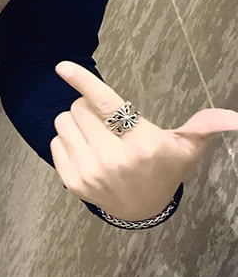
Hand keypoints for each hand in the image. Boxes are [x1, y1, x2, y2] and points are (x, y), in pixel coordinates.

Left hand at [50, 60, 237, 220]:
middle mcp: (113, 159)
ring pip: (63, 122)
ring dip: (76, 123)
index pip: (107, 105)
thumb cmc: (164, 168)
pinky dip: (68, 141)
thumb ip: (204, 125)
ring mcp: (90, 172)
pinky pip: (55, 142)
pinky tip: (87, 152)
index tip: (62, 66)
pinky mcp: (72, 181)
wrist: (142, 209)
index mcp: (142, 144)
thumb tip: (235, 118)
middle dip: (89, 109)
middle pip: (79, 108)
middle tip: (108, 123)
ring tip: (97, 137)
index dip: (84, 82)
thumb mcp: (186, 147)